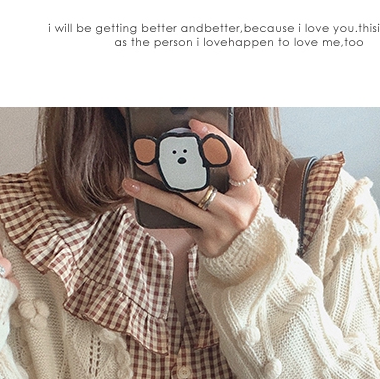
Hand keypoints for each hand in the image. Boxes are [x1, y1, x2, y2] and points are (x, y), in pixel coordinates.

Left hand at [121, 119, 261, 257]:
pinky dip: (160, 209)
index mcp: (249, 191)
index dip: (216, 138)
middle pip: (197, 183)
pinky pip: (179, 220)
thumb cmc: (239, 214)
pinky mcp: (206, 242)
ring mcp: (220, 228)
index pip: (235, 156)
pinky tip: (141, 201)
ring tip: (130, 183)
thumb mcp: (240, 194)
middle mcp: (236, 211)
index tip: (195, 125)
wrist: (248, 253)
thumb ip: (223, 175)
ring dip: (152, 192)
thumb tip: (188, 149)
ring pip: (179, 205)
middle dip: (167, 167)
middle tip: (144, 155)